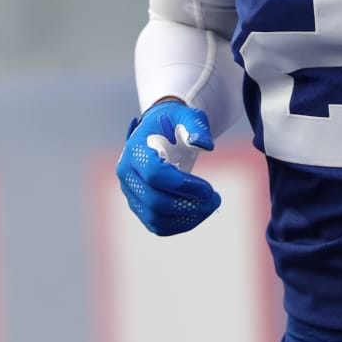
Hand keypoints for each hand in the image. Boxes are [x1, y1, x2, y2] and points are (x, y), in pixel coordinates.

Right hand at [116, 100, 220, 235]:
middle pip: (153, 200)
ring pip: (155, 217)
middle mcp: (127, 173)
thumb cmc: (175, 124)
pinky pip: (157, 225)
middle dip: (188, 205)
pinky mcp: (139, 205)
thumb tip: (205, 145)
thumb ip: (197, 127)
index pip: (154, 174)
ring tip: (210, 206)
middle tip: (215, 199)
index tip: (208, 188)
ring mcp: (130, 192)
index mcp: (135, 149)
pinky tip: (199, 213)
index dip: (183, 185)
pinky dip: (180, 225)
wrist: (161, 133)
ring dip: (187, 218)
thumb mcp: (188, 116)